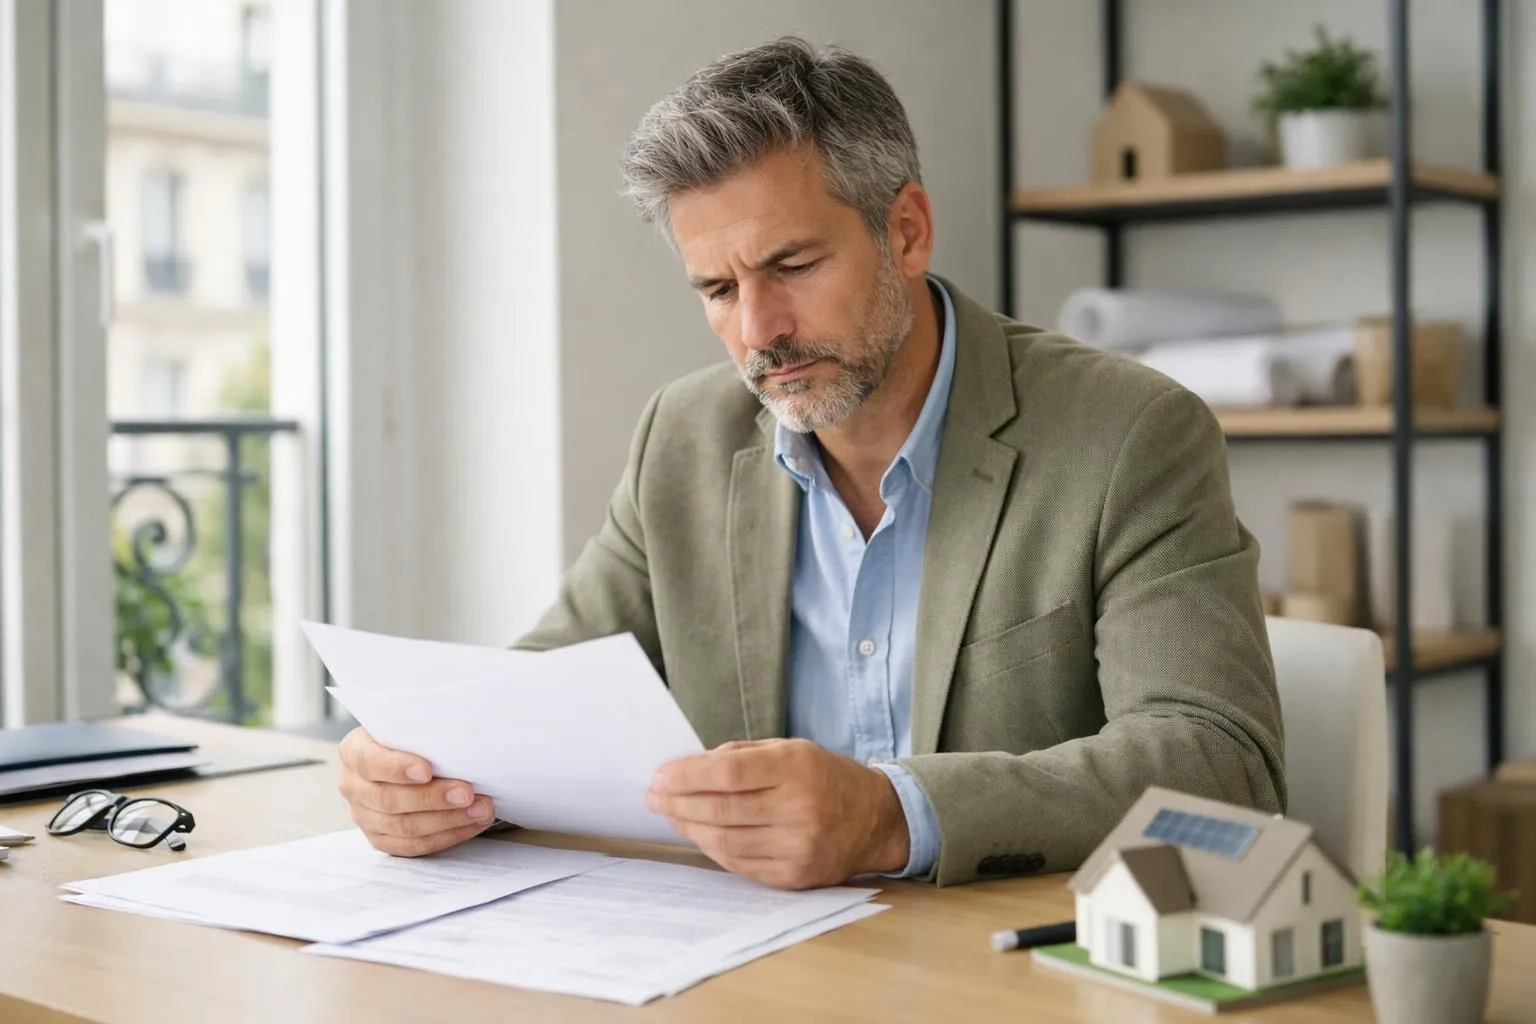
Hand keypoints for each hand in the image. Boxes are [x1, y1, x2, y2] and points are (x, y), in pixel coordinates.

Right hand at [337, 726, 494, 855]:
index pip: (368, 761)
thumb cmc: (415, 734)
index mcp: (353, 751)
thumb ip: (423, 727)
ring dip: (448, 820)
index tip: (427, 770)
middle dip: (433, 798)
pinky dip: (446, 836)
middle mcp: (353, 786)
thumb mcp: (412, 722)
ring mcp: (364, 816)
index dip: (396, 768)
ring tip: (480, 809)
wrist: (410, 754)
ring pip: (404, 827)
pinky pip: (413, 846)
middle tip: (468, 793)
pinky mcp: (382, 838)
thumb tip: (457, 729)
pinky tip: (471, 824)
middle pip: (388, 799)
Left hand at [646, 738, 909, 888]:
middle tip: (655, 796)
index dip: (687, 775)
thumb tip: (687, 769)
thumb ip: (741, 755)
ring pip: (725, 841)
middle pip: (721, 809)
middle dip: (678, 802)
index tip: (660, 775)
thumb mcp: (791, 749)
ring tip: (671, 814)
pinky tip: (699, 834)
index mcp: (797, 768)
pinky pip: (739, 864)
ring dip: (689, 827)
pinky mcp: (795, 876)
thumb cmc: (825, 777)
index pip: (728, 772)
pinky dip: (713, 849)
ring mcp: (798, 846)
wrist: (875, 819)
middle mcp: (799, 808)